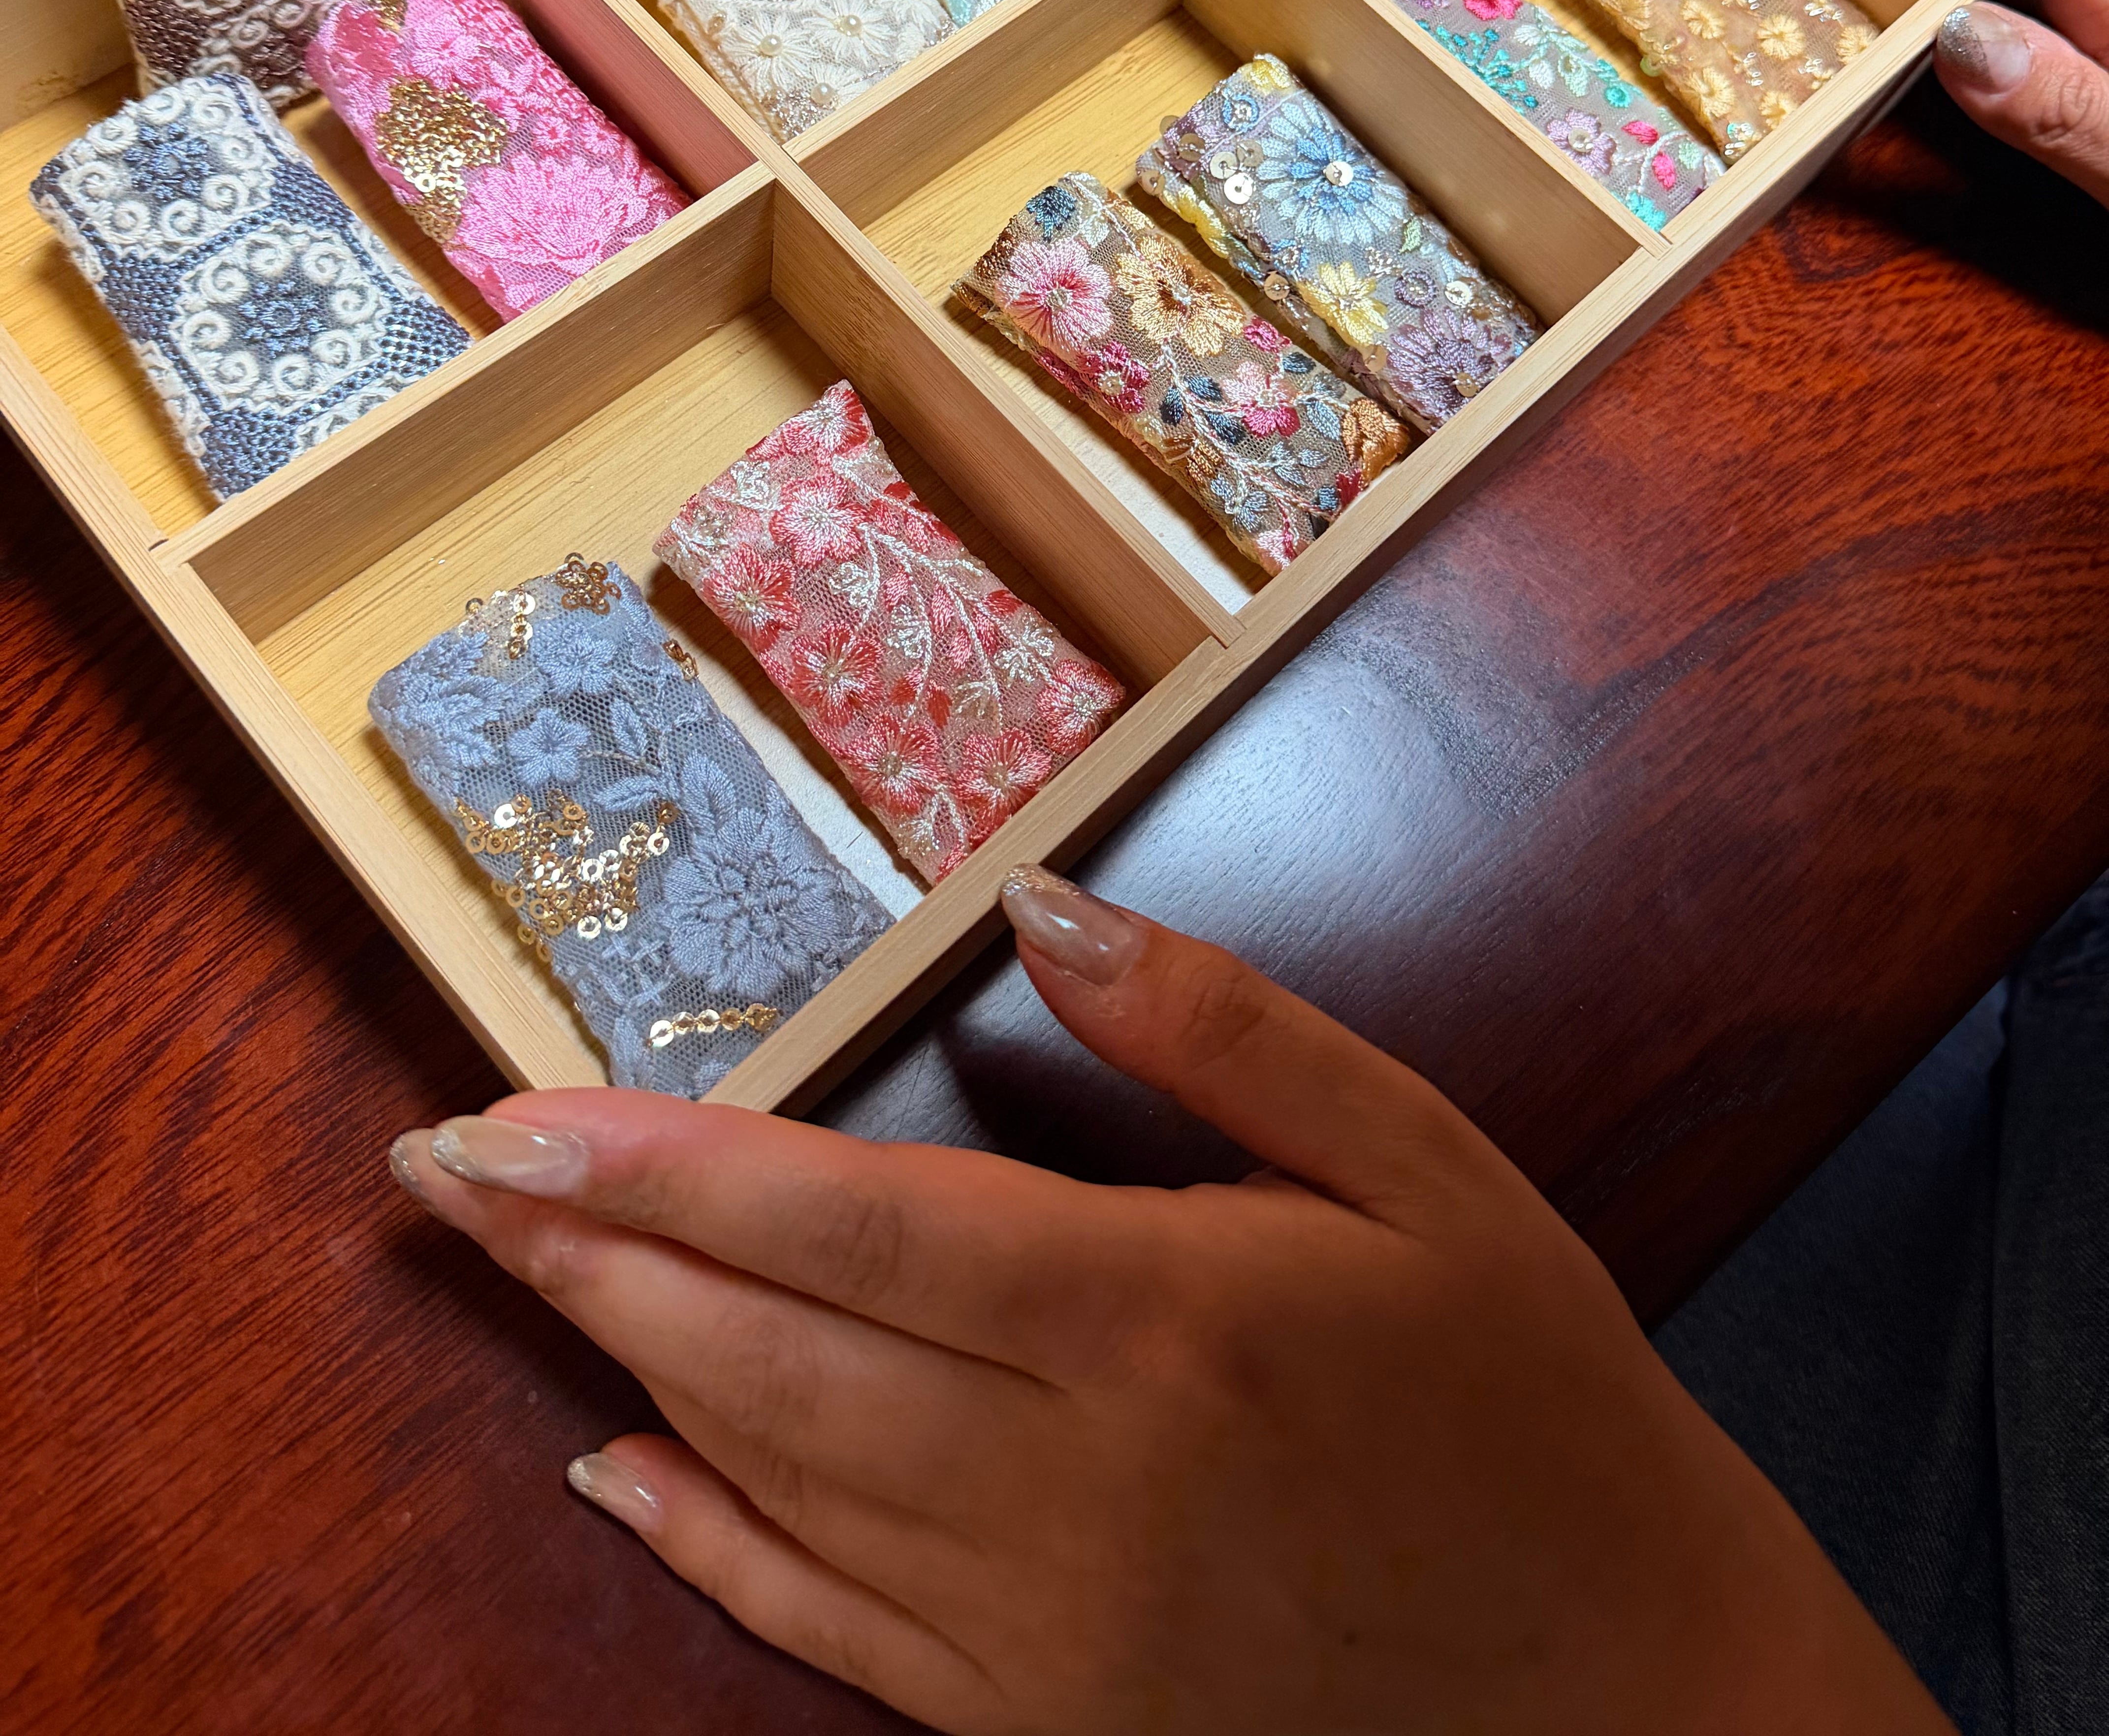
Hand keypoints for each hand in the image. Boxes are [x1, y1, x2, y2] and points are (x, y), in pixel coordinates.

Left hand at [392, 871, 1949, 1734]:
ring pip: (773, 1481)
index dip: (658, 1169)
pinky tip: (619, 1475)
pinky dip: (710, 1551)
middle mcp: (1076, 1488)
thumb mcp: (1422, 1168)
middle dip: (583, 1253)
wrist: (1637, 1690)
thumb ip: (1227, 1030)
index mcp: (1161, 1321)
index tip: (510, 1117)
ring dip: (620, 1367)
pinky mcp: (1049, 1730)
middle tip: (446, 1172)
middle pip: (765, 1352)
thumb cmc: (1532, 1402)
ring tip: (508, 1271)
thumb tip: (1042, 906)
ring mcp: (1048, 1637)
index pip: (844, 1224)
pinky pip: (833, 1640)